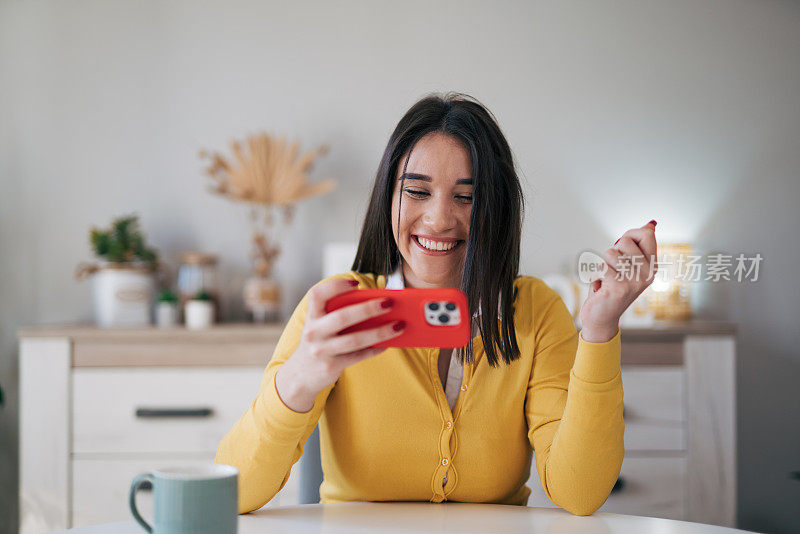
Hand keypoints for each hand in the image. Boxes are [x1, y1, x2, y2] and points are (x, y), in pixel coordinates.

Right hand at [276, 278, 404, 411]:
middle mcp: (314, 332)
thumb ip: (339, 314)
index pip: (317, 294)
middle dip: (368, 309)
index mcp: (312, 316)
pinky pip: (358, 356)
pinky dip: (375, 349)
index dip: (335, 286)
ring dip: (380, 332)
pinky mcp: (331, 366)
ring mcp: (321, 350)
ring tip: (398, 325)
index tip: (356, 283)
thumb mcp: (321, 326)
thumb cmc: (320, 343)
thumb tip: (375, 304)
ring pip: (355, 340)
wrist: (302, 375)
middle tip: (389, 303)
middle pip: (342, 317)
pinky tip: (387, 344)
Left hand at [579, 220, 657, 341]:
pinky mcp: (619, 287)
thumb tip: (651, 224)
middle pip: (625, 241)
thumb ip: (638, 246)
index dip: (629, 235)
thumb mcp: (628, 265)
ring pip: (610, 252)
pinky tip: (601, 287)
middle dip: (612, 252)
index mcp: (653, 266)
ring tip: (607, 279)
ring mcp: (635, 281)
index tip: (622, 247)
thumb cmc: (612, 288)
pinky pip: (600, 266)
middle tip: (613, 271)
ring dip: (603, 265)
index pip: (646, 234)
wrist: (601, 318)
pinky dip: (595, 275)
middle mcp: (648, 274)